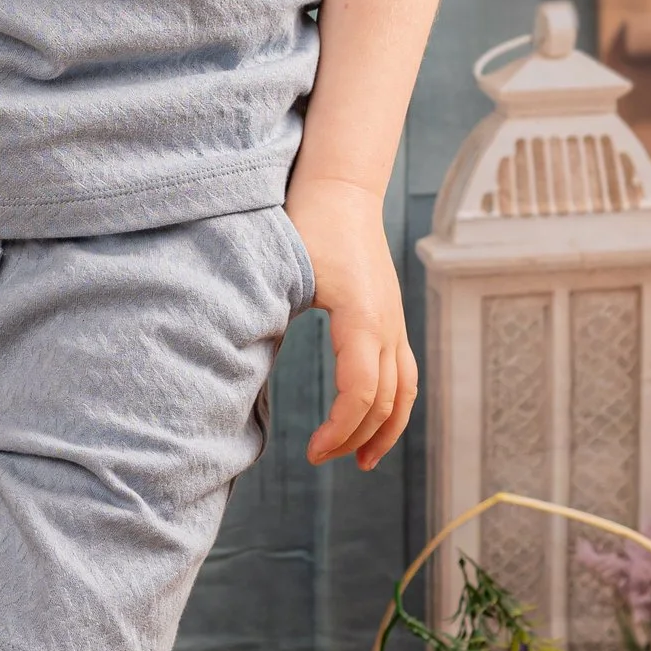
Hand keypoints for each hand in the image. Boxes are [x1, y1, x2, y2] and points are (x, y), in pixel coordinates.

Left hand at [288, 173, 416, 473]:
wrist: (341, 189)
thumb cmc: (307, 223)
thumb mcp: (283, 272)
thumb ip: (270, 319)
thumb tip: (244, 369)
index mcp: (362, 316)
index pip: (361, 392)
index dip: (339, 430)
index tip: (311, 451)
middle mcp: (388, 323)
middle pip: (386, 400)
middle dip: (356, 437)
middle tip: (319, 458)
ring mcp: (395, 321)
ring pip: (405, 389)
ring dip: (386, 429)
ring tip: (361, 461)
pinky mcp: (391, 317)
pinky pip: (404, 371)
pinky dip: (394, 404)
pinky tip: (374, 421)